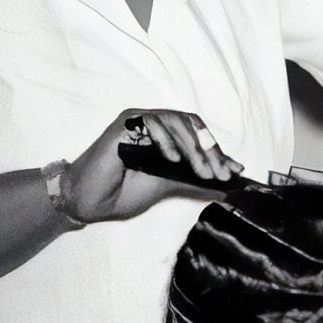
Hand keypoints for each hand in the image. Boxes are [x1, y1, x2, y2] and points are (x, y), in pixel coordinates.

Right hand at [58, 109, 239, 224]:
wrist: (89, 201)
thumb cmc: (121, 191)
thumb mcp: (167, 185)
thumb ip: (195, 181)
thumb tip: (228, 183)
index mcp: (163, 133)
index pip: (197, 133)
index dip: (216, 151)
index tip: (233, 171)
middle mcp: (152, 122)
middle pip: (191, 125)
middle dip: (210, 150)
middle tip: (221, 174)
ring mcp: (137, 120)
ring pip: (176, 122)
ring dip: (194, 148)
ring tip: (202, 172)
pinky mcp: (123, 125)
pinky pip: (151, 122)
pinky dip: (166, 140)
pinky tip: (173, 160)